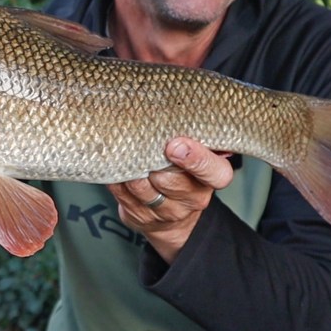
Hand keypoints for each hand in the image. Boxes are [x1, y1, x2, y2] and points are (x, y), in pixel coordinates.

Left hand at [107, 137, 233, 264]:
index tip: (175, 146)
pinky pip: (123, 194)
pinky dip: (117, 179)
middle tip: (141, 142)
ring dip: (131, 168)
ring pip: (142, 187)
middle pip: (168, 179)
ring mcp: (167, 212)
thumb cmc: (185, 171)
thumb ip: (192, 135)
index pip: (214, 172)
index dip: (195, 159)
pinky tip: (117, 167)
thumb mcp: (198, 152)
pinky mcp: (142, 218)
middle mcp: (194, 199)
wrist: (175, 216)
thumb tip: (176, 112)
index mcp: (213, 178)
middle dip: (151, 160)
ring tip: (125, 152)